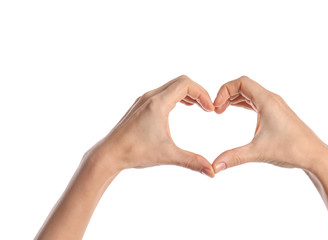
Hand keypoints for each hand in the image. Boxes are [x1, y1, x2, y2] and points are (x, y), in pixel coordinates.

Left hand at [86, 75, 214, 176]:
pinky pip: (163, 92)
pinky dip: (177, 96)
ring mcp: (144, 99)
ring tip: (199, 107)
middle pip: (181, 81)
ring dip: (188, 93)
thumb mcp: (167, 155)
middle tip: (207, 108)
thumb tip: (212, 172)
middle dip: (198, 92)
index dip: (202, 94)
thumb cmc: (135, 152)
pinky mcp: (141, 105)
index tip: (210, 110)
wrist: (109, 154)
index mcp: (158, 104)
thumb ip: (192, 162)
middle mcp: (150, 97)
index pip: (186, 84)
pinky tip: (183, 107)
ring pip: (172, 86)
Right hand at [211, 76, 327, 172]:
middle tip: (216, 111)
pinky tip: (235, 111)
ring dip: (234, 98)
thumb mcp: (258, 152)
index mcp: (267, 101)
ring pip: (250, 93)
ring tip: (221, 111)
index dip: (224, 91)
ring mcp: (275, 105)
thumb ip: (234, 157)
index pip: (241, 82)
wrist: (315, 156)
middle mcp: (272, 99)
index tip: (216, 108)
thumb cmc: (291, 150)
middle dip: (227, 94)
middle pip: (244, 85)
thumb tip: (214, 167)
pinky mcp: (277, 113)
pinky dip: (243, 103)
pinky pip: (256, 101)